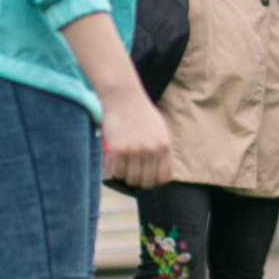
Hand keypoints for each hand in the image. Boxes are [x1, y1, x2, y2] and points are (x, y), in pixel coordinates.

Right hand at [58, 10, 171, 189]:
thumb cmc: (141, 112)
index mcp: (164, 146)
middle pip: (147, 182)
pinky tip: (114, 162)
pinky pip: (117, 172)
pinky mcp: (119, 149)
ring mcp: (135, 151)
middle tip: (132, 172)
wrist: (123, 96)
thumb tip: (160, 169)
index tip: (147, 176)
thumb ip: (161, 148)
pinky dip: (115, 170)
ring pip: (131, 179)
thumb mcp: (159, 128)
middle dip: (139, 180)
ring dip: (126, 176)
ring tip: (123, 166)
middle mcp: (152, 150)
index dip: (155, 180)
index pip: (164, 177)